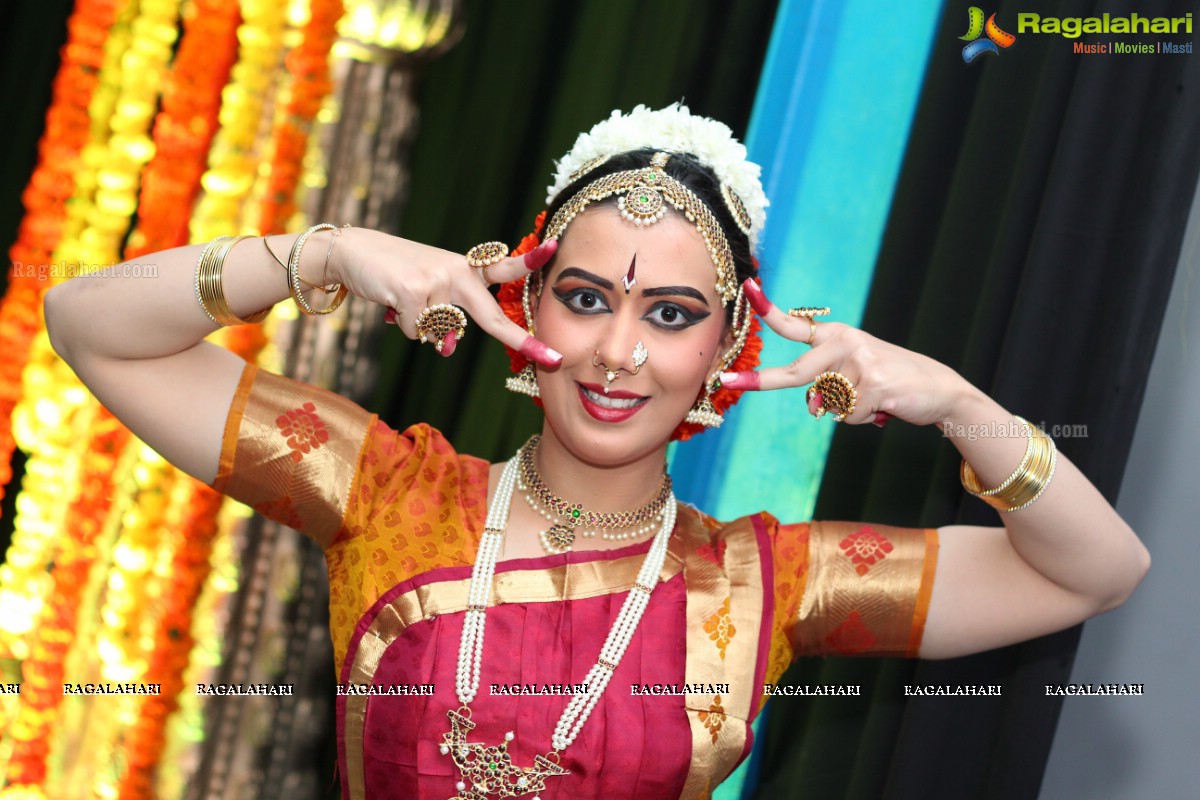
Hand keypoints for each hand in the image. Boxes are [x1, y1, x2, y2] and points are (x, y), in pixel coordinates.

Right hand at [330, 228, 561, 363]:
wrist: (351, 252)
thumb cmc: (394, 273)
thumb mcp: (428, 289)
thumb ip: (446, 317)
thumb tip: (447, 348)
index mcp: (464, 268)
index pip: (500, 265)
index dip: (527, 259)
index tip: (554, 249)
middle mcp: (455, 271)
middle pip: (491, 316)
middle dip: (522, 340)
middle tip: (552, 358)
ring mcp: (436, 280)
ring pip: (439, 334)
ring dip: (419, 326)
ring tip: (402, 299)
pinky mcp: (413, 292)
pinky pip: (417, 333)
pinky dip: (402, 326)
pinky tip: (391, 302)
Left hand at [719, 278, 970, 426]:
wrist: (939, 389)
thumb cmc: (887, 382)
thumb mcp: (853, 375)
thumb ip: (825, 385)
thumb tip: (815, 404)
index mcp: (836, 336)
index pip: (796, 325)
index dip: (770, 309)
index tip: (749, 289)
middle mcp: (845, 342)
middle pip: (796, 373)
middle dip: (760, 380)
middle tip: (727, 380)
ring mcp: (860, 361)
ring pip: (827, 404)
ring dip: (847, 412)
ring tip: (873, 399)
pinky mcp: (874, 383)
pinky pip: (848, 415)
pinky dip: (864, 419)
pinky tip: (884, 406)